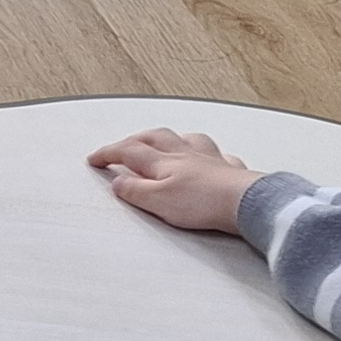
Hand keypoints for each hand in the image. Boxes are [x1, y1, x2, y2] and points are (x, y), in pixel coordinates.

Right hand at [87, 127, 265, 236]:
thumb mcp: (158, 202)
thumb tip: (118, 182)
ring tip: (166, 140)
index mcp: (164, 162)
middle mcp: (185, 155)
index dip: (108, 153)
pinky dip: (207, 154)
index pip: (129, 151)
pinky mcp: (230, 170)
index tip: (94, 158)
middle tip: (123, 145)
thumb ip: (135, 191)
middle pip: (155, 137)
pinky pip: (217, 155)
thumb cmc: (204, 203)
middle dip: (135, 139)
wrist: (245, 203)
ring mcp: (209, 159)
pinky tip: (210, 158)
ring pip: (187, 139)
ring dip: (171, 138)